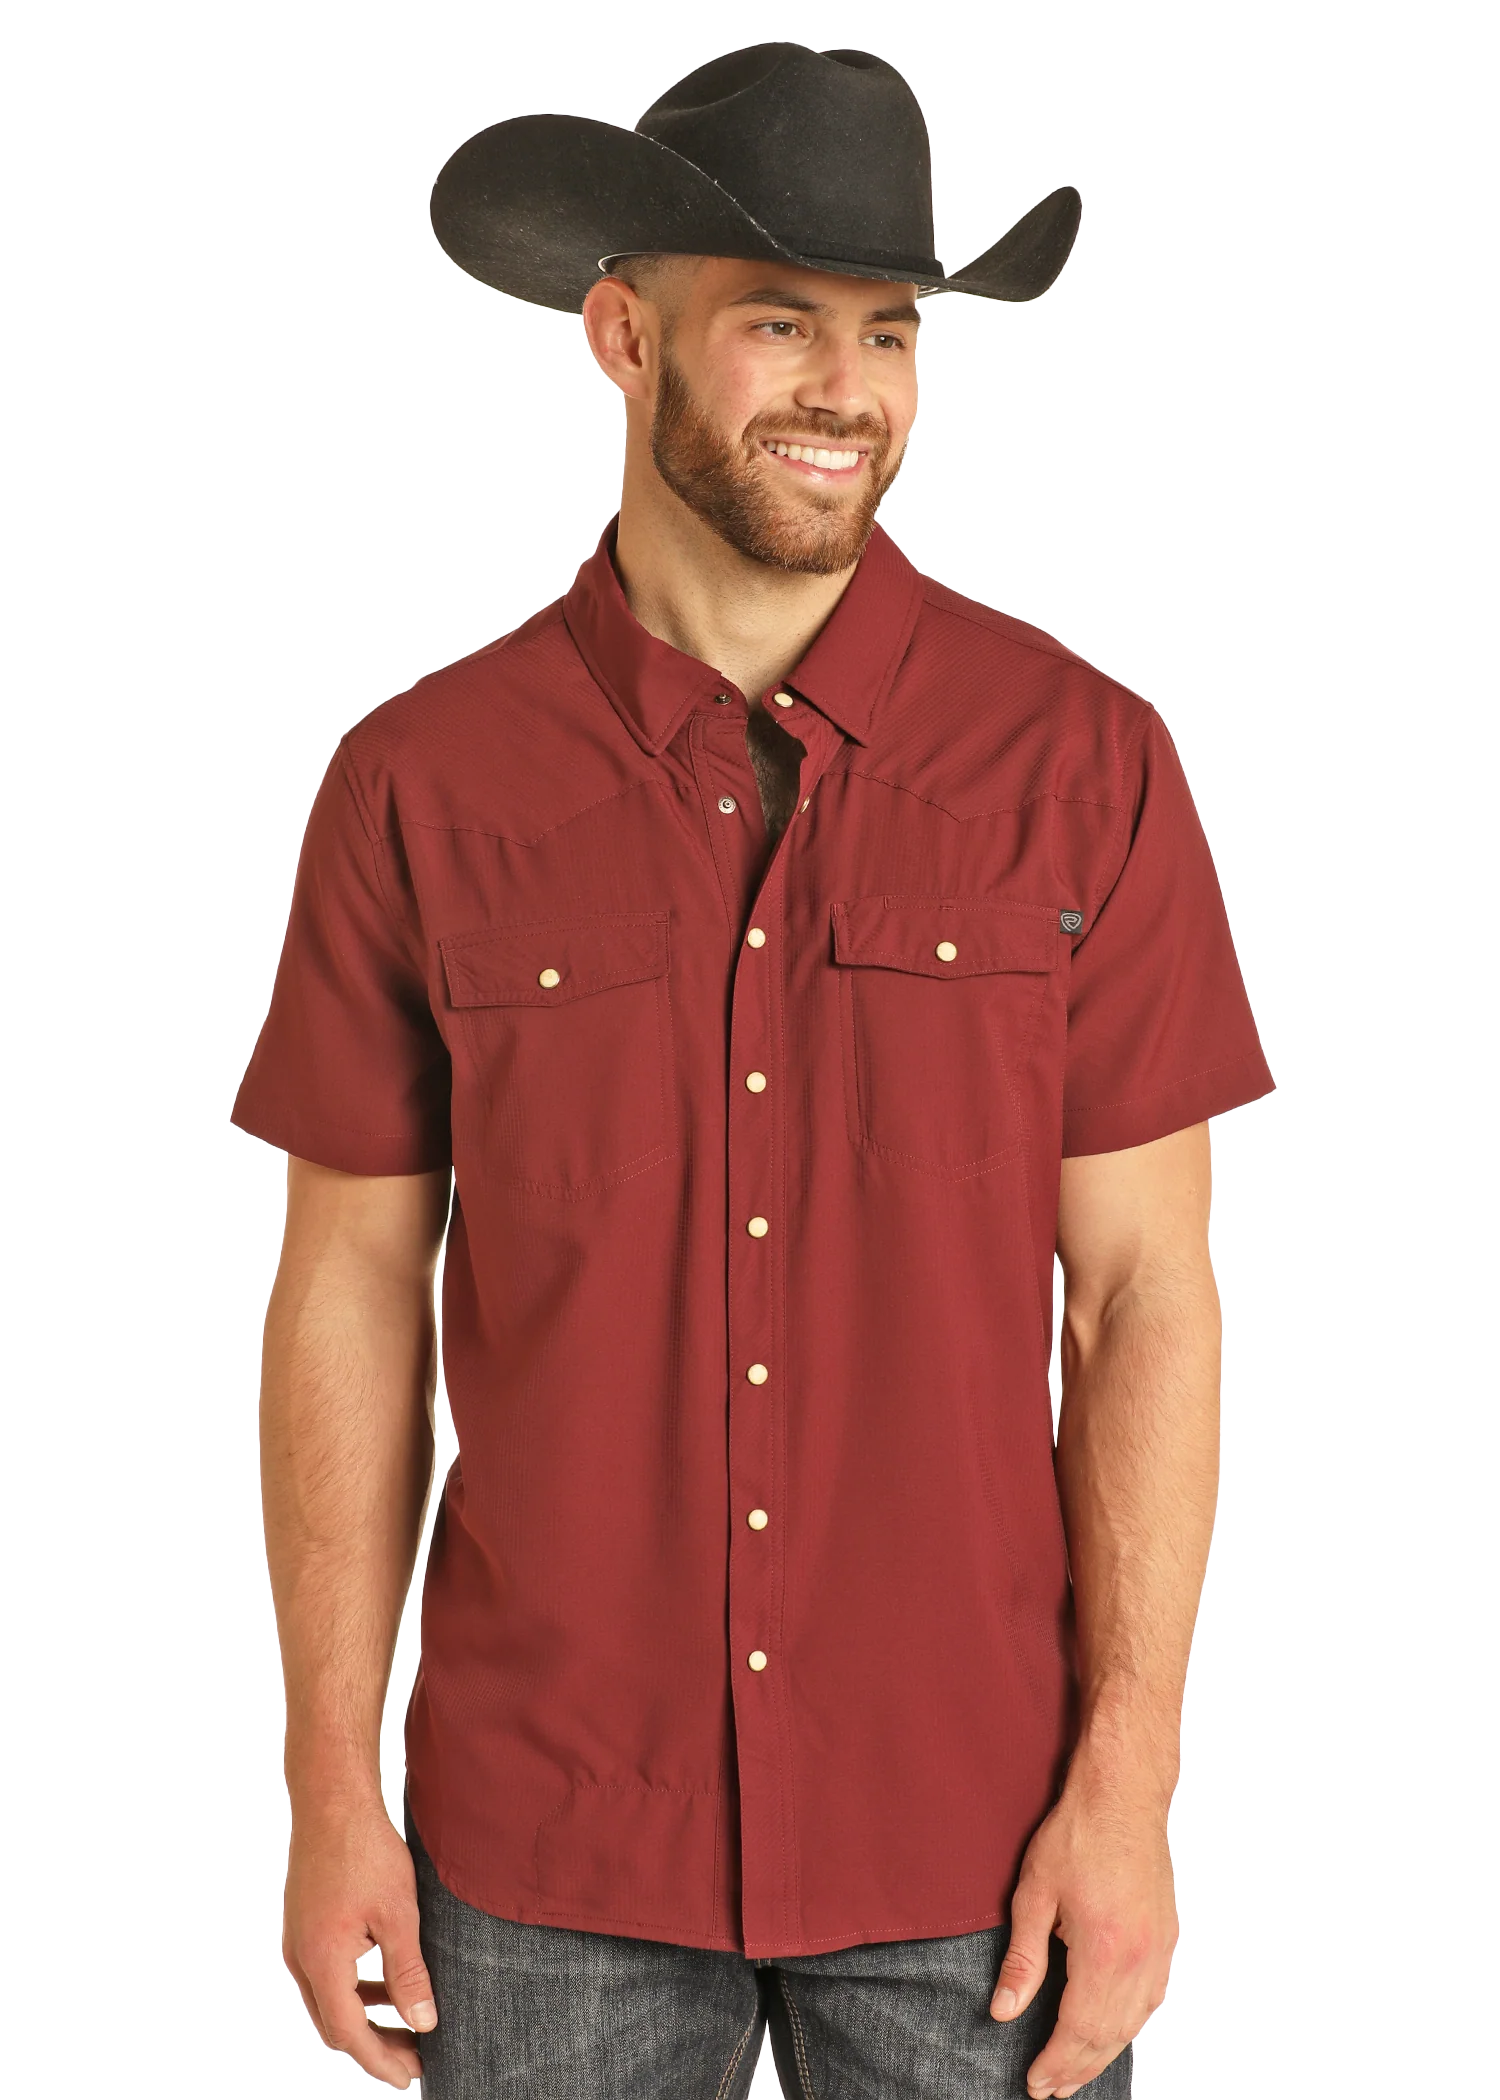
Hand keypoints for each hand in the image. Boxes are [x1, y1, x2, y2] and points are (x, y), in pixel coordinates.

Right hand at [281, 1796, 438, 2091]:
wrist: (331, 1799)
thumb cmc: (365, 1850)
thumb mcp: (398, 1914)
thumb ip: (408, 1973)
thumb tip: (424, 2021)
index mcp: (321, 1962)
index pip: (350, 2034)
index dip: (381, 2060)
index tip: (412, 2076)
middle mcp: (301, 1959)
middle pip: (334, 2024)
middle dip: (374, 2047)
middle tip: (414, 2058)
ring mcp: (298, 1941)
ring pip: (328, 2001)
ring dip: (364, 2019)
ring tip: (405, 2024)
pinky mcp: (303, 1925)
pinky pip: (326, 1975)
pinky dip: (354, 1989)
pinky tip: (383, 1983)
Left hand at [988, 1776, 1177, 2097]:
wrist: (1123, 1796)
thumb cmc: (1078, 1834)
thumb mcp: (1035, 1894)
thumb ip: (1023, 1959)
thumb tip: (1004, 2010)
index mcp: (1105, 1952)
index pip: (1079, 2030)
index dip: (1056, 2063)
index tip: (1035, 2083)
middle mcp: (1140, 1959)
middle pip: (1109, 2036)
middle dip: (1077, 2069)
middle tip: (1050, 2090)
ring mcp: (1159, 1950)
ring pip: (1134, 2024)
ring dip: (1104, 2054)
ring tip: (1075, 2072)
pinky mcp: (1166, 1937)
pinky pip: (1151, 2000)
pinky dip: (1129, 2026)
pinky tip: (1112, 2032)